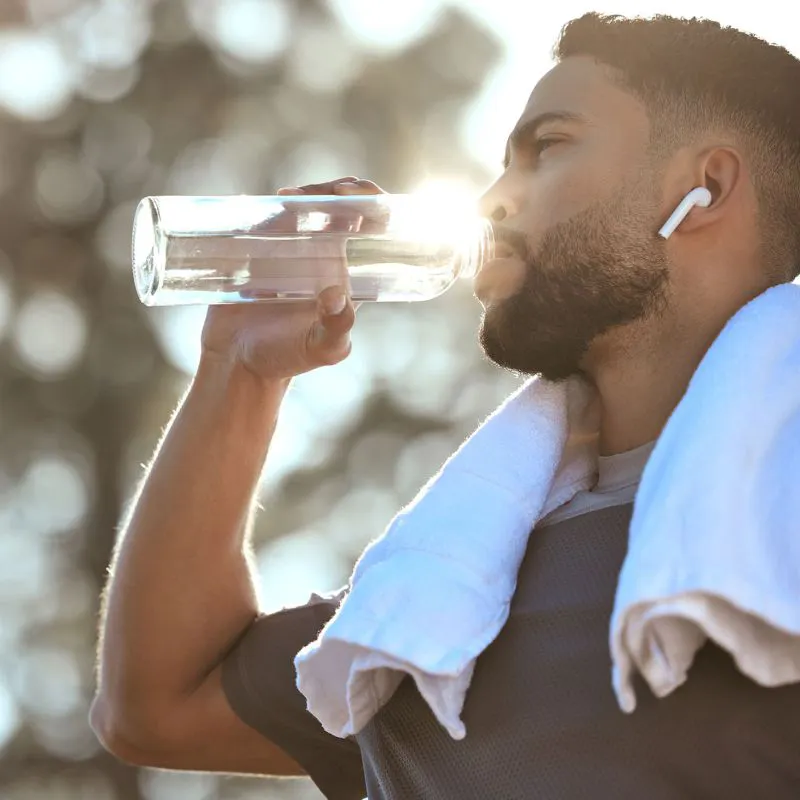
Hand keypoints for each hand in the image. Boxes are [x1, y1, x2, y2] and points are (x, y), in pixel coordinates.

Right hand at [201, 177, 384, 380]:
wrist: (239, 366)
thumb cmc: (289, 359)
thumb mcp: (323, 349)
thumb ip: (336, 327)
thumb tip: (336, 295)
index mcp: (348, 271)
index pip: (372, 226)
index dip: (371, 199)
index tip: (354, 193)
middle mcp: (322, 255)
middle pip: (339, 205)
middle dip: (334, 188)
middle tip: (318, 193)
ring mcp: (288, 250)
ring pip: (302, 205)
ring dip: (300, 192)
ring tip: (288, 198)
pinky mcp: (255, 250)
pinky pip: (261, 216)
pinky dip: (262, 203)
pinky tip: (261, 202)